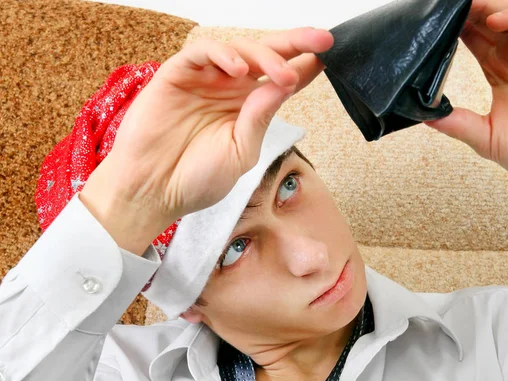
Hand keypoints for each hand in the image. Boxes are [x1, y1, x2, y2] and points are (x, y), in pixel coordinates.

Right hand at [81, 28, 333, 229]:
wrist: (154, 192)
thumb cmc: (196, 179)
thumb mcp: (241, 152)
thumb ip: (261, 117)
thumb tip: (285, 83)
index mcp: (247, 108)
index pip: (281, 79)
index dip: (305, 65)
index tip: (331, 56)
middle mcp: (229, 89)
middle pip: (266, 55)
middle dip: (295, 43)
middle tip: (321, 40)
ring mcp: (204, 79)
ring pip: (238, 49)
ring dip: (263, 55)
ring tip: (280, 74)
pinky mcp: (177, 75)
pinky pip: (202, 53)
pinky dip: (222, 54)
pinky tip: (239, 69)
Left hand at [424, 0, 507, 182]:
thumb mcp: (485, 138)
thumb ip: (458, 125)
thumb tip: (426, 117)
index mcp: (499, 74)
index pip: (474, 40)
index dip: (455, 29)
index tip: (433, 24)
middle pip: (489, 23)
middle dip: (468, 11)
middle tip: (443, 6)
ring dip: (488, 8)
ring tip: (465, 5)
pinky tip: (495, 21)